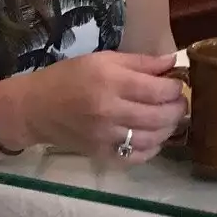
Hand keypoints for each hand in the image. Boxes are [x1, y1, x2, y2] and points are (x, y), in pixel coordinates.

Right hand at [0, 51, 187, 163]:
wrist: (35, 108)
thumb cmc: (69, 77)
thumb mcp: (103, 59)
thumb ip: (140, 61)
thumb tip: (172, 61)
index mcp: (110, 82)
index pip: (157, 89)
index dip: (174, 87)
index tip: (177, 83)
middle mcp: (109, 111)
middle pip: (159, 115)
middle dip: (177, 108)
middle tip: (180, 101)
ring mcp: (106, 137)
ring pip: (153, 138)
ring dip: (169, 129)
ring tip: (170, 118)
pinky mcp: (101, 155)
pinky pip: (136, 157)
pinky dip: (152, 149)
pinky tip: (154, 137)